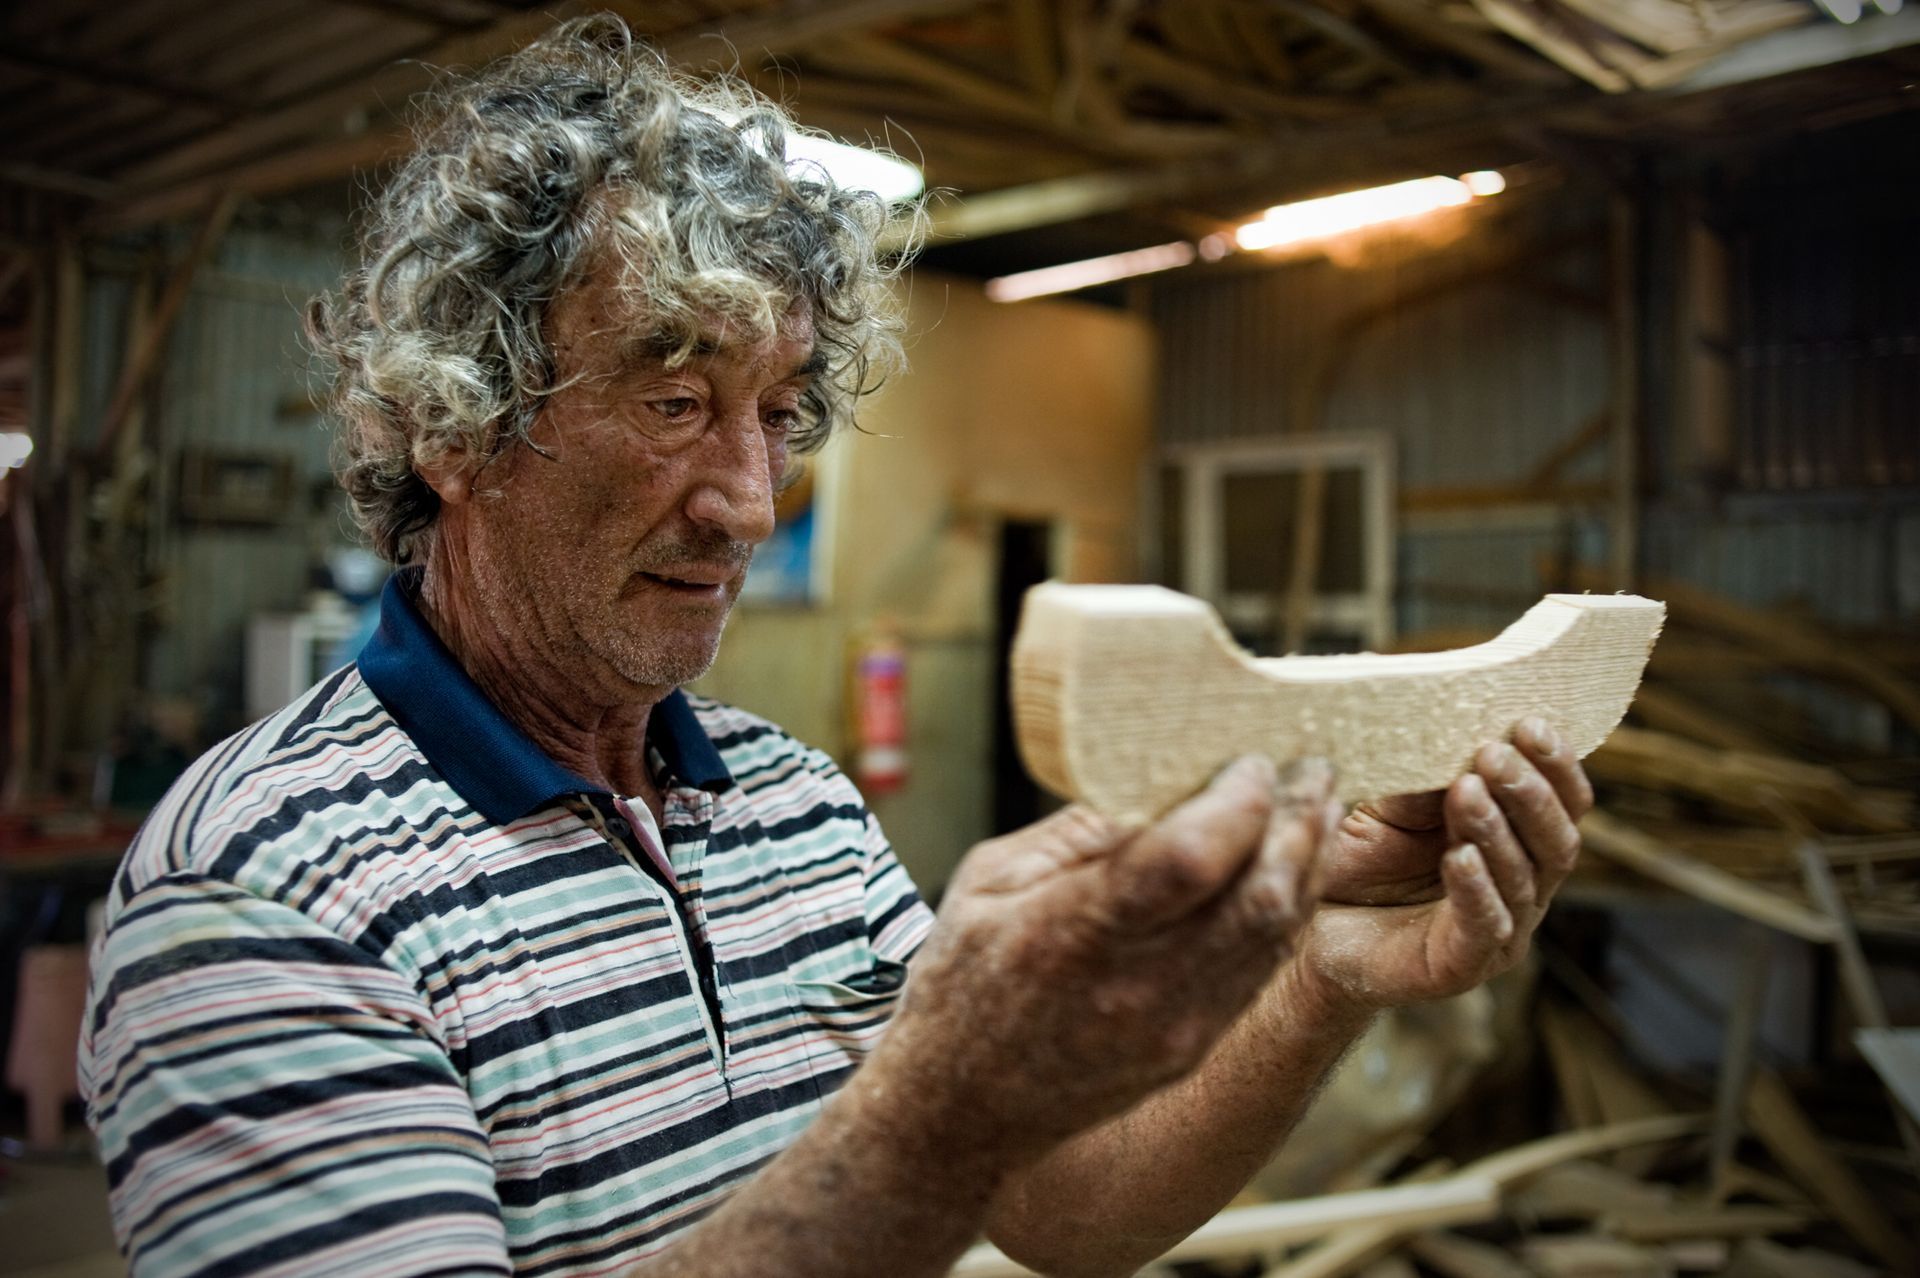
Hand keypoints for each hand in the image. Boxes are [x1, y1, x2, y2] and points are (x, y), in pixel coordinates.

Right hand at [888, 756, 1341, 1164]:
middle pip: (1259, 896)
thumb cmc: (964, 979)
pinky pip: (1262, 968)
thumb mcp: (990, 880)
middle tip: (1311, 767)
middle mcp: (1136, 987)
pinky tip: (1291, 869)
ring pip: (1277, 934)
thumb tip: (1157, 781)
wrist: (962, 1110)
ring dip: (1308, 863)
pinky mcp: (1194, 1048)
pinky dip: (1287, 909)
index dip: (1239, 802)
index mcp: (1072, 933)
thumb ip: (1078, 831)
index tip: (1251, 760)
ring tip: (1316, 807)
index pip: (1190, 859)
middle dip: (1298, 821)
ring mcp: (1175, 1027)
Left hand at [1292, 717, 1591, 1011]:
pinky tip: (1460, 856)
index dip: (1555, 765)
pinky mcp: (1463, 965)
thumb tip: (1453, 734)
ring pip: (1523, 879)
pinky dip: (1476, 888)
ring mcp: (1500, 932)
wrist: (1312, 932)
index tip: (1530, 724)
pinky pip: (1484, 925)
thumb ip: (1427, 782)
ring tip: (1467, 791)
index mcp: (1518, 844)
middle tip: (1494, 754)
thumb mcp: (1391, 810)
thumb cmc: (1359, 864)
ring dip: (1498, 830)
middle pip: (1556, 841)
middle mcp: (1522, 889)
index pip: (1563, 803)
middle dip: (1529, 793)